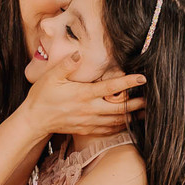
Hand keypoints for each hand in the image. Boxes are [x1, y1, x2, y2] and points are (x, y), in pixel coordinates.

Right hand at [20, 53, 147, 137]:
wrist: (34, 120)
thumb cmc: (42, 96)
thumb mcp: (51, 76)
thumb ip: (67, 65)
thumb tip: (80, 53)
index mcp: (83, 94)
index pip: (111, 88)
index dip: (128, 82)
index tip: (142, 78)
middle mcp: (89, 109)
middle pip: (119, 108)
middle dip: (136, 104)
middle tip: (151, 100)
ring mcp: (88, 122)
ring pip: (116, 121)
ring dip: (131, 117)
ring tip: (145, 113)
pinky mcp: (86, 129)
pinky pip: (107, 130)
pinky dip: (119, 127)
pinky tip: (127, 123)